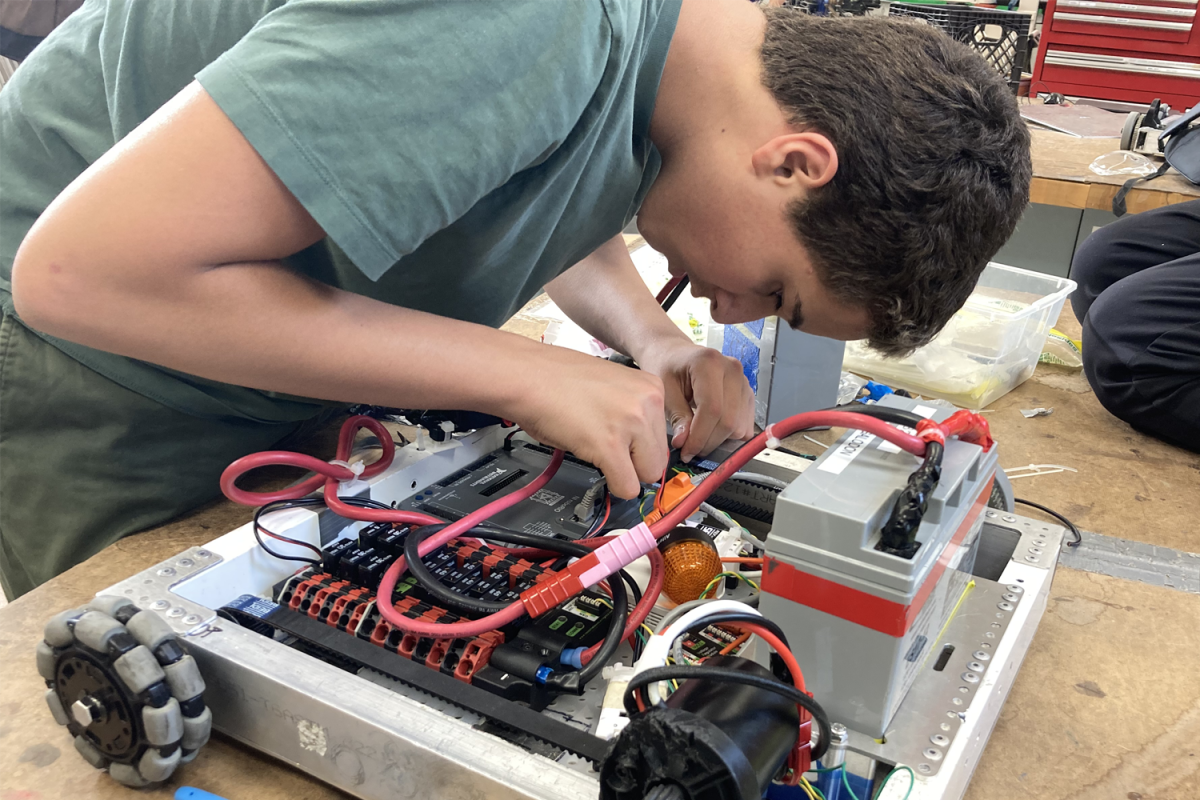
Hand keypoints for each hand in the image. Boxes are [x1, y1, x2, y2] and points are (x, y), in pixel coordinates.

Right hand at [507, 347, 669, 499]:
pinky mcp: (609, 446)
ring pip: (647, 475)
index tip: (624, 445)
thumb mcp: (613, 387)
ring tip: (596, 450)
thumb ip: (633, 410)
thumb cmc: (557, 381)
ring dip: (623, 472)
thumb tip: (643, 445)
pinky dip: (612, 485)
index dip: (640, 446)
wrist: (527, 375)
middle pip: (659, 459)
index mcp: (652, 387)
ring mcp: (631, 424)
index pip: (664, 437)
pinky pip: (626, 487)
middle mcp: (648, 402)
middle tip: (606, 449)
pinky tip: (593, 461)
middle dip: (633, 463)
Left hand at [636, 338, 755, 462]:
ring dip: (719, 440)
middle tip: (689, 450)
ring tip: (698, 438)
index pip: (712, 409)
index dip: (700, 436)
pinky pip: (745, 425)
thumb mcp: (664, 390)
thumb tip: (684, 444)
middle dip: (708, 442)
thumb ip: (677, 416)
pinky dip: (729, 435)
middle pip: (729, 420)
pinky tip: (710, 431)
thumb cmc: (667, 367)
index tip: (686, 452)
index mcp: (709, 363)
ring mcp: (743, 381)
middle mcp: (732, 369)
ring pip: (739, 426)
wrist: (675, 354)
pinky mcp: (748, 393)